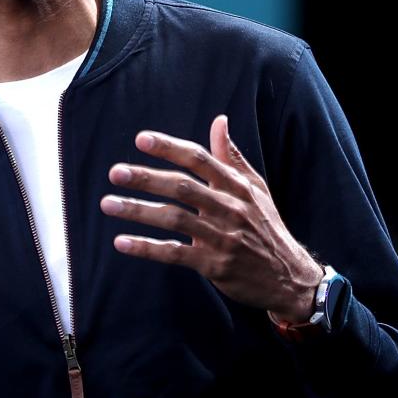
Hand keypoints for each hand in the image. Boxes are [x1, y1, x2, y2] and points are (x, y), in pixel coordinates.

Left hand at [100, 115, 323, 323]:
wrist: (289, 276)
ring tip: (108, 204)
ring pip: (174, 219)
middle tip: (115, 173)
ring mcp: (222, 237)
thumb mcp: (256, 188)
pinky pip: (175, 253)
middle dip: (146, 178)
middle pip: (182, 187)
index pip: (199, 159)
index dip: (169, 148)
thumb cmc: (266, 226)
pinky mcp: (214, 265)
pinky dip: (147, 248)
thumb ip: (231, 156)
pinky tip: (122, 242)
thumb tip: (219, 121)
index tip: (141, 139)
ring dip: (138, 211)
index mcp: (237, 186)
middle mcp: (230, 208)